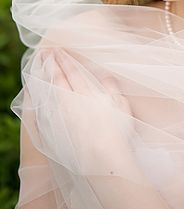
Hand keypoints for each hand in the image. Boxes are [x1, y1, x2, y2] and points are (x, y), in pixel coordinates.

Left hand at [39, 48, 134, 172]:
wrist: (100, 159)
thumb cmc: (116, 133)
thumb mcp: (121, 106)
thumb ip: (112, 89)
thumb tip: (106, 76)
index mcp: (87, 93)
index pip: (72, 71)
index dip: (64, 59)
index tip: (56, 50)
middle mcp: (69, 101)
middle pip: (57, 78)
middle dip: (50, 64)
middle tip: (44, 52)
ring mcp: (58, 117)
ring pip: (47, 92)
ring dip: (42, 78)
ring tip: (37, 69)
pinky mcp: (52, 131)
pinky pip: (42, 109)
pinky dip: (38, 99)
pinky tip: (37, 95)